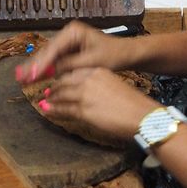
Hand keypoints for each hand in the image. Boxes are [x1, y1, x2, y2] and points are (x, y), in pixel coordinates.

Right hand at [15, 21, 127, 83]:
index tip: (31, 75)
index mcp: (73, 32)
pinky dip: (45, 69)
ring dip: (36, 68)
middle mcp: (68, 33)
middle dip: (34, 66)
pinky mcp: (68, 50)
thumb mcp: (92, 63)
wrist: (126, 53)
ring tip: (22, 79)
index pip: (53, 49)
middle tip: (20, 78)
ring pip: (48, 56)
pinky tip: (34, 77)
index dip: (41, 64)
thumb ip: (71, 66)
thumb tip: (51, 71)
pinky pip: (54, 60)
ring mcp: (67, 41)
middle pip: (47, 51)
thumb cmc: (113, 55)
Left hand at [39, 67, 157, 140]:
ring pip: (60, 95)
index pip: (74, 72)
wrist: (143, 116)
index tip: (57, 82)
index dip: (63, 78)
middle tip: (46, 93)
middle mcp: (89, 79)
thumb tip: (87, 94)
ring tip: (44, 102)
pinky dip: (53, 110)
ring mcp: (84, 94)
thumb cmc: (133, 105)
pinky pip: (63, 109)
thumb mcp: (114, 87)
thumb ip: (99, 86)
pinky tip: (47, 111)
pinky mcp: (83, 110)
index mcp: (98, 71)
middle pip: (63, 82)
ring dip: (51, 99)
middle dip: (53, 88)